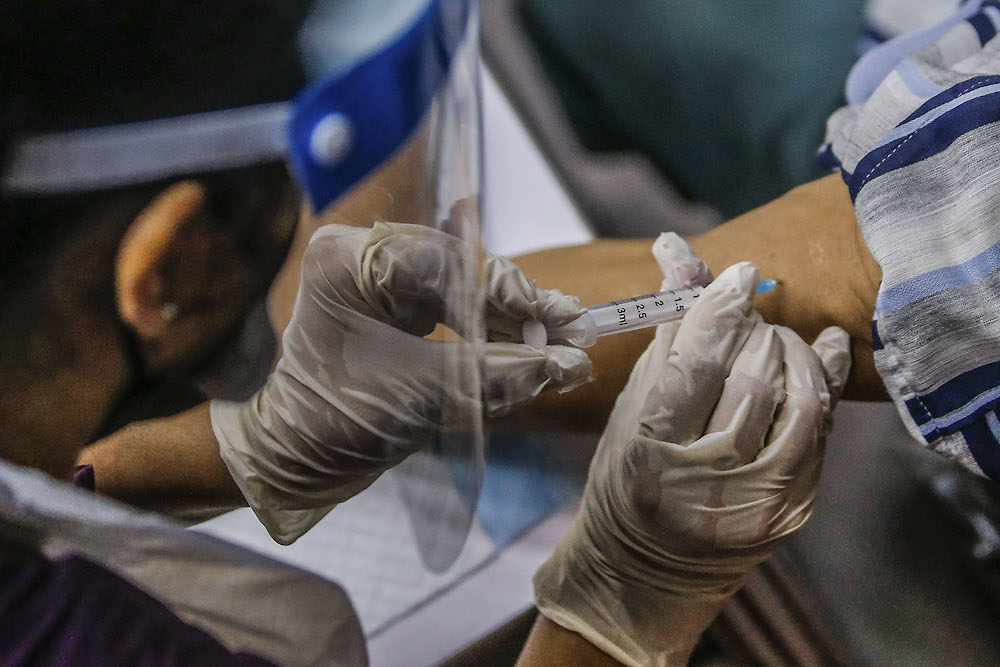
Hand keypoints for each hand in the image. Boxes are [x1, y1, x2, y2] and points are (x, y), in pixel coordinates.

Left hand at [211, 222, 591, 543]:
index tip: (552, 322)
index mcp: (348, 261)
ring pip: (466, 290)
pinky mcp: (398, 308)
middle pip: (462, 270)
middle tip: (575, 328)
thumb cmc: (334, 424)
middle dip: (518, 306)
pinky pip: (457, 311)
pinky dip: (494, 333)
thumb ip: (496, 377)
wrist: (291, 459)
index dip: (505, 293)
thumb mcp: (421, 399)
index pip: (444, 262)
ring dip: (514, 320)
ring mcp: (382, 281)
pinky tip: (536, 344)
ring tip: (569, 338)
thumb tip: (571, 365)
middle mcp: (365, 257)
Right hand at [533, 234, 849, 665]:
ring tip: (772, 339)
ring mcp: (758, 501)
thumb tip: (683, 255)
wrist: (647, 571)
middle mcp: (707, 480)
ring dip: (791, 351)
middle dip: (754, 329)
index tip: (740, 271)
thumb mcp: (632, 408)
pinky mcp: (793, 510)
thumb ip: (666, 336)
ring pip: (799, 399)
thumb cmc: (627, 479)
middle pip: (754, 376)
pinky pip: (823, 430)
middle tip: (744, 315)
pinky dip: (822, 379)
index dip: (721, 309)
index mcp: (651, 450)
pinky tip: (819, 349)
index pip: (698, 366)